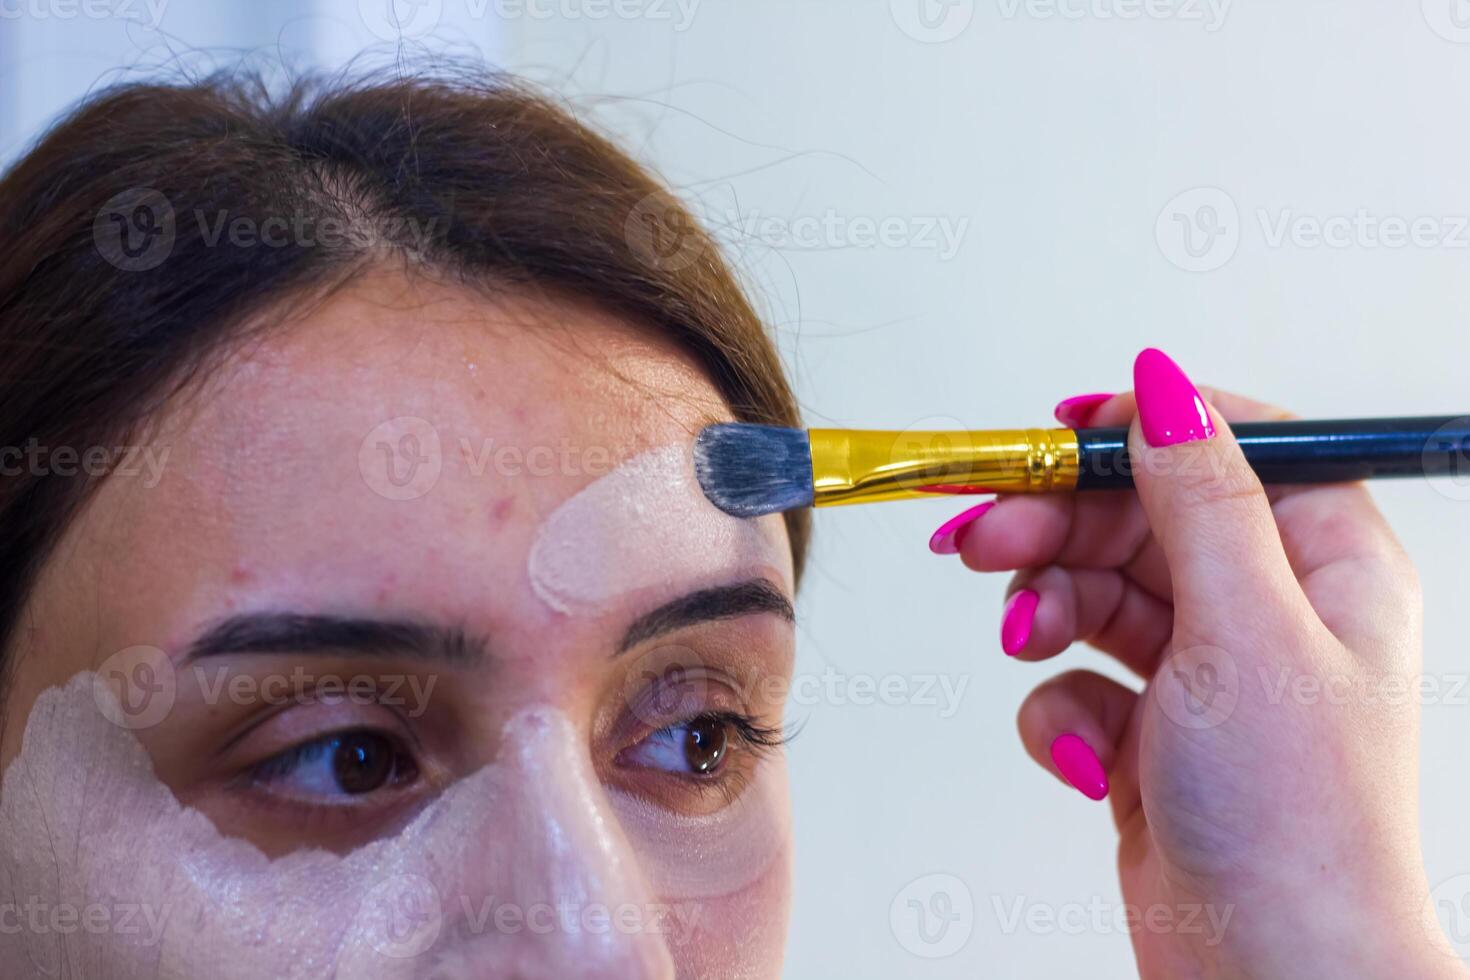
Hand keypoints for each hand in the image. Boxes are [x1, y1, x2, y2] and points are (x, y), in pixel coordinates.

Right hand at [934, 348, 1463, 978]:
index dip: (1139, 431)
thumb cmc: (1294, 819)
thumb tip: (1165, 389)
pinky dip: (1058, 703)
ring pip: (1093, 592)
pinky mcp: (1147, 730)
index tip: (1057, 433)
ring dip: (1044, 610)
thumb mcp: (1246, 630)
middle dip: (1053, 527)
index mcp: (1323, 566)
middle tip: (978, 539)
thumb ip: (1199, 499)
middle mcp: (1264, 610)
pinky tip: (1080, 750)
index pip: (1228, 450)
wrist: (1263, 974)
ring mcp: (1203, 672)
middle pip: (1136, 519)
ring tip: (1024, 642)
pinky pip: (1076, 677)